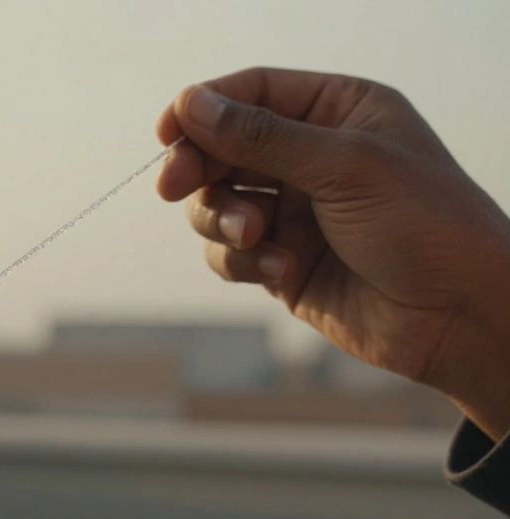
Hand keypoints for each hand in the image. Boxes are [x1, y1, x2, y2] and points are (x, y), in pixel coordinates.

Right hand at [157, 67, 509, 440]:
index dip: (203, 108)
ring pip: (217, 203)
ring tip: (256, 237)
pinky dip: (244, 261)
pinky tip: (283, 270)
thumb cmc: (426, 225)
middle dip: (199, 169)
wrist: (461, 316)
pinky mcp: (283, 262)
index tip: (167, 131)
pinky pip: (231, 253)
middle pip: (222, 148)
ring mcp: (296, 212)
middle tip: (173, 186)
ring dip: (223, 219)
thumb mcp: (343, 165)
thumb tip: (192, 104)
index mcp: (338, 112)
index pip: (252, 93)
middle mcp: (312, 158)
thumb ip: (261, 136)